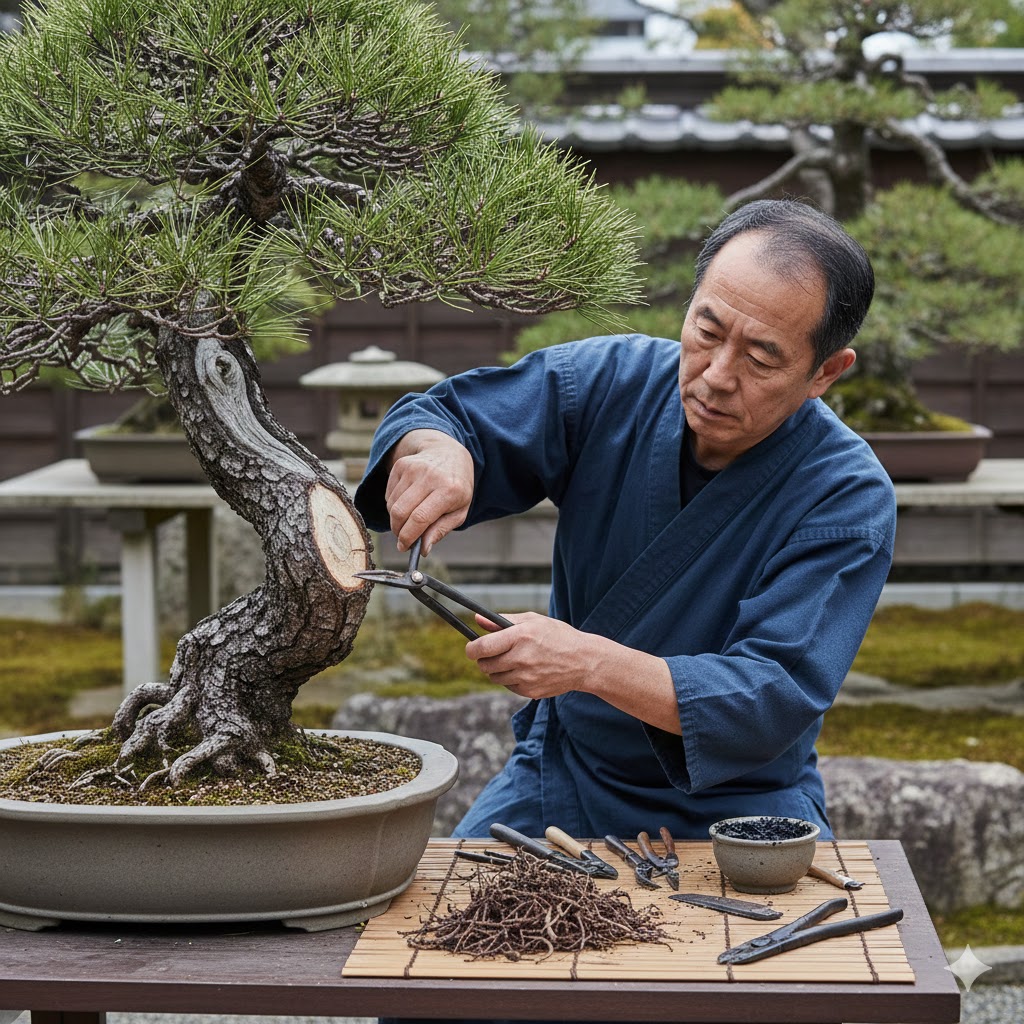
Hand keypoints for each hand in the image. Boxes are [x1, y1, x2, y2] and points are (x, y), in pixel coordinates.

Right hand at [384, 429, 474, 552]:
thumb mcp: (459, 511)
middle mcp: (430, 476)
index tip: (404, 547)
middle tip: (402, 538)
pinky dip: (393, 504)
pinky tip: (407, 501)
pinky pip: (388, 494)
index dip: (408, 536)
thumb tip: (423, 549)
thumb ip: (441, 530)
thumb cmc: (456, 487)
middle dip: (398, 531)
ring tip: (409, 518)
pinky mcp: (401, 465)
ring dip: (396, 518)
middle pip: (401, 512)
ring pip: (392, 504)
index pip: (421, 518)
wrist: (449, 453)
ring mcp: (414, 468)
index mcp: (449, 490)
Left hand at [466, 612, 681, 733]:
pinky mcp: (530, 691)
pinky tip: (524, 670)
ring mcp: (525, 677)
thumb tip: (478, 619)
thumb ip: (502, 620)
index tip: (472, 649)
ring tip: (512, 660)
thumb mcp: (532, 621)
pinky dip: (511, 679)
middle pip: (484, 665)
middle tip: (492, 654)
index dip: (471, 649)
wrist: (584, 661)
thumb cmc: (557, 636)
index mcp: (519, 637)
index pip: (481, 647)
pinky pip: (508, 686)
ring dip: (497, 670)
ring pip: (495, 677)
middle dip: (484, 659)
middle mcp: (521, 658)